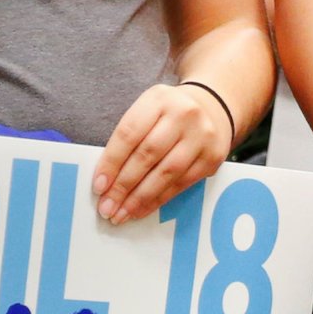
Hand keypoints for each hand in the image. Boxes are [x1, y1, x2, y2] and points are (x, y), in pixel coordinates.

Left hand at [94, 81, 232, 225]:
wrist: (213, 107)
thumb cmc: (169, 114)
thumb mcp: (148, 110)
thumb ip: (129, 137)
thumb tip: (107, 179)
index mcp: (158, 99)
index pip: (129, 134)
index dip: (111, 162)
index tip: (98, 186)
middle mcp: (183, 115)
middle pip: (147, 156)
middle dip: (124, 186)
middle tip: (107, 207)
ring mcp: (201, 137)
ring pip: (166, 173)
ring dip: (140, 198)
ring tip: (122, 214)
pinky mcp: (212, 158)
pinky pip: (182, 184)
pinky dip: (159, 199)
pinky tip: (142, 209)